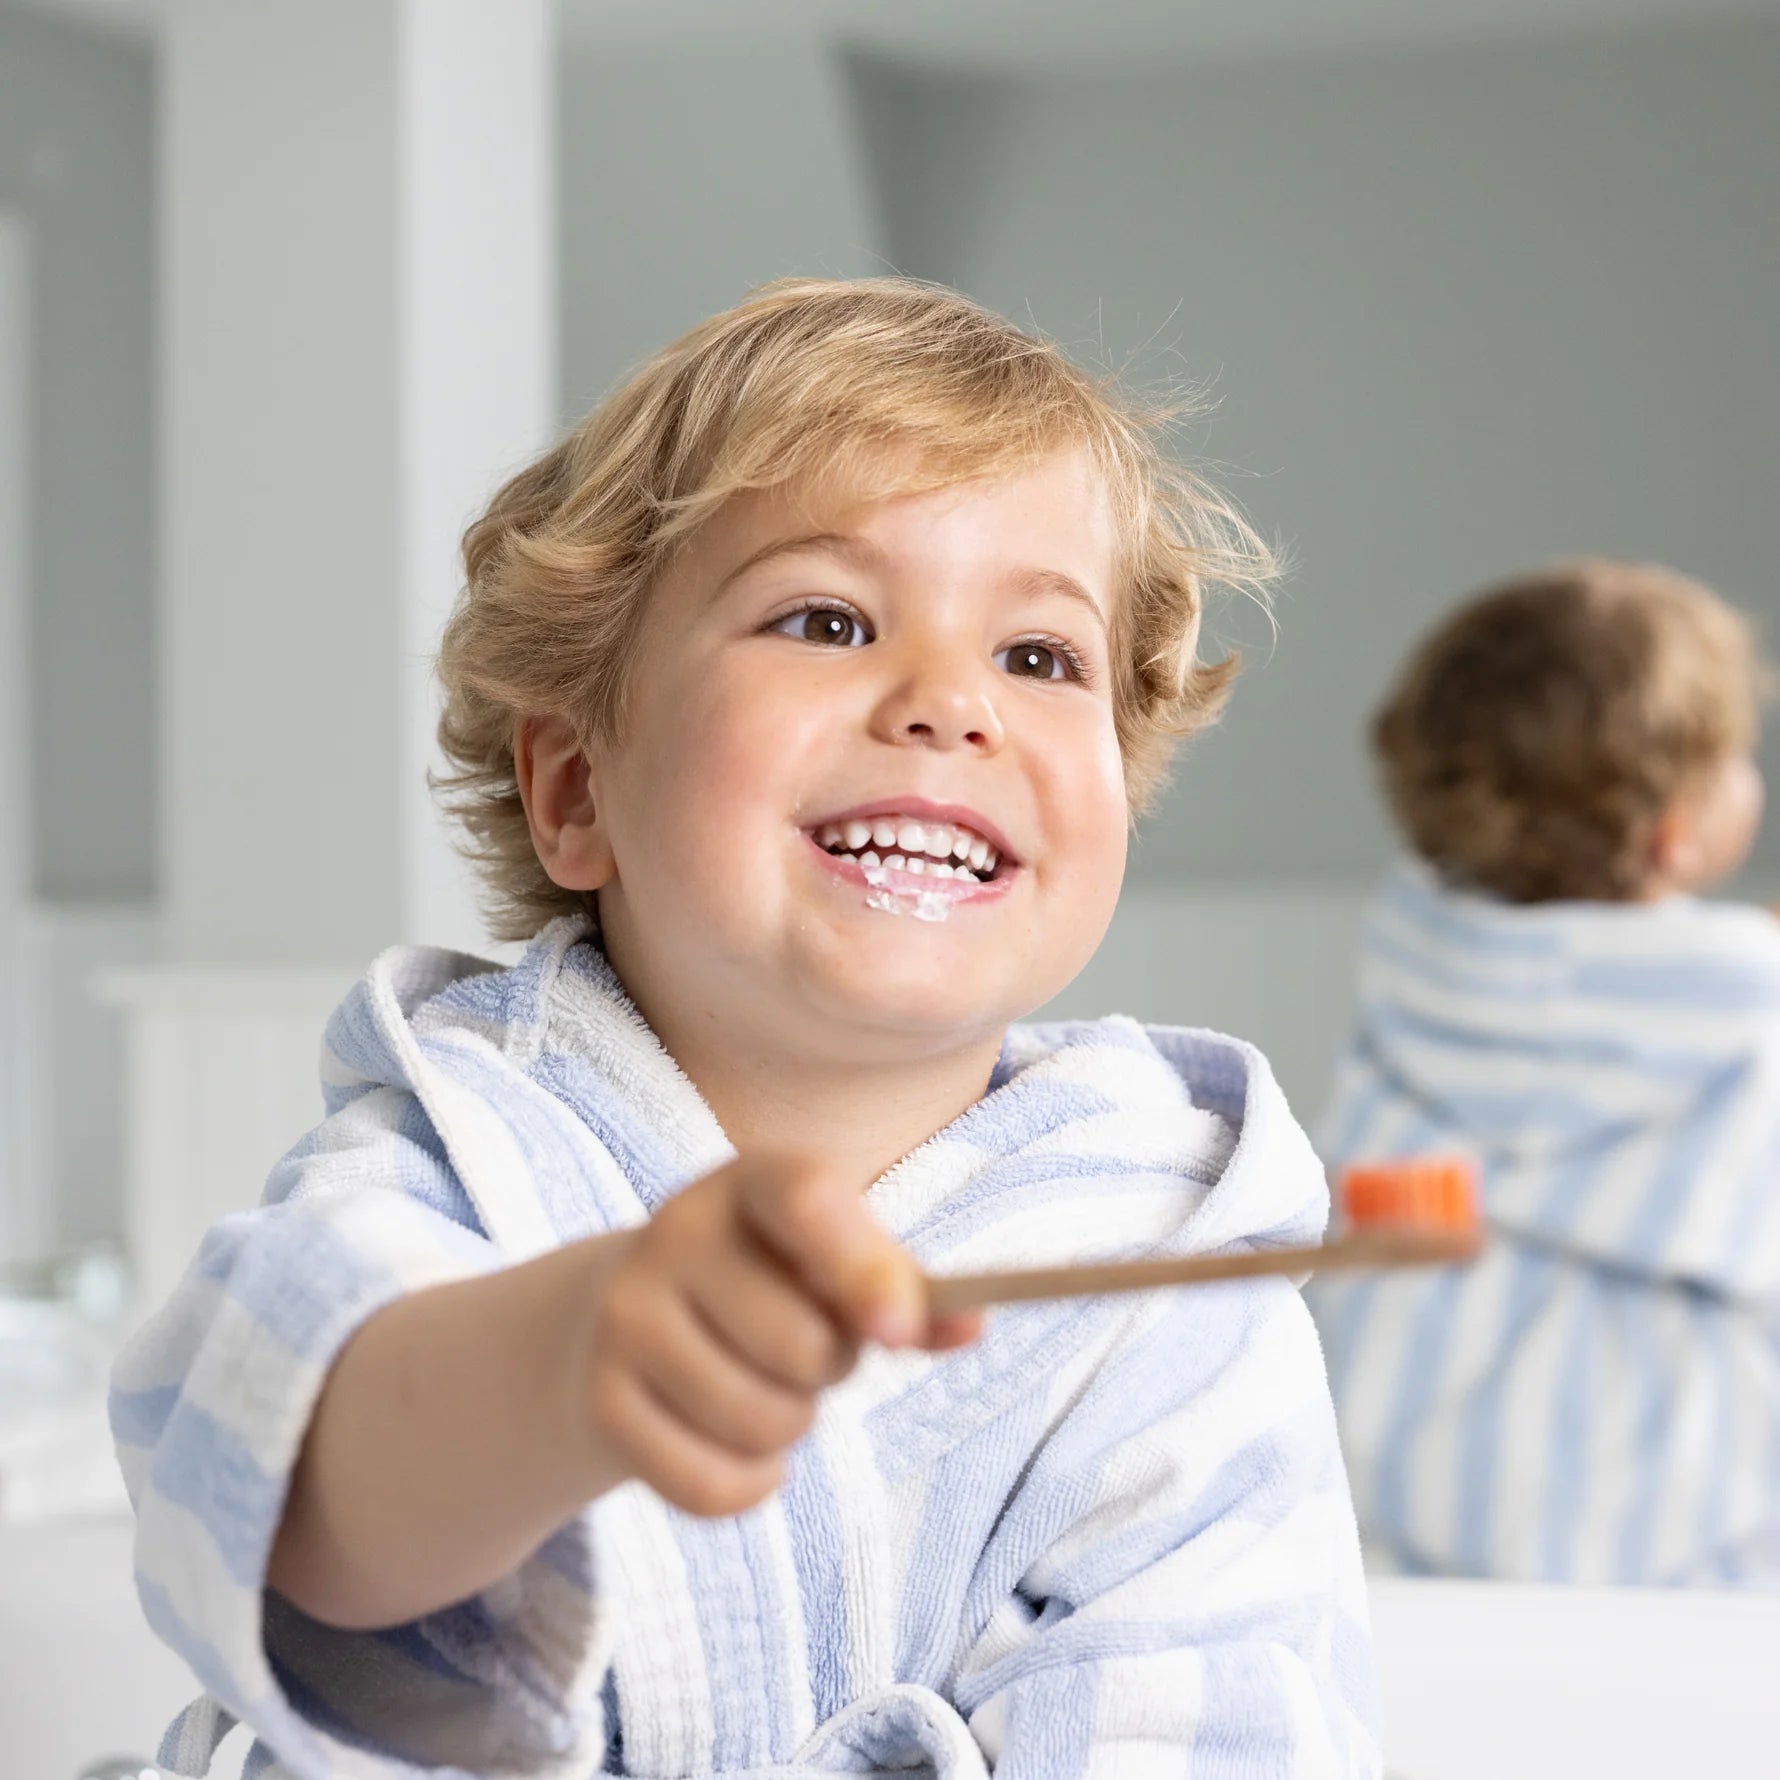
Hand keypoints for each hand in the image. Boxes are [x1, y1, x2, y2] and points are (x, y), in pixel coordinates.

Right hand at [573, 1153, 980, 1517]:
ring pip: (762, 1422)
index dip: (864, 1265)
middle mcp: (675, 1232)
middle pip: (803, 1344)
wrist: (616, 1319)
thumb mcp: (829, 1267)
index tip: (903, 1332)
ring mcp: (624, 1316)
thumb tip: (970, 1323)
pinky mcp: (598, 1403)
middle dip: (832, 1369)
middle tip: (806, 1351)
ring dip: (791, 1428)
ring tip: (764, 1388)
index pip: (808, 1198)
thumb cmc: (762, 1288)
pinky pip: (713, 1485)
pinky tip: (734, 1446)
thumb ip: (904, 1290)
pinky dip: (749, 1484)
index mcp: (750, 1182)